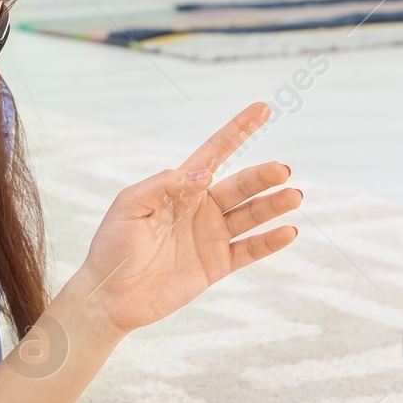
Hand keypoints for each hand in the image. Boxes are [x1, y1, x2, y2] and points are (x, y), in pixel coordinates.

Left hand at [67, 101, 300, 338]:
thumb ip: (162, 186)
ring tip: (293, 195)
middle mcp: (200, 208)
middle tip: (281, 170)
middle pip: (239, 185)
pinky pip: (249, 251)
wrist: (109, 294)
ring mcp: (211, 236)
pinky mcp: (216, 265)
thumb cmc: (112, 246)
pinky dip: (269, 242)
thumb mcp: (128, 206)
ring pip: (250, 215)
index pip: (215, 153)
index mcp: (179, 189)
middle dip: (261, 176)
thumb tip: (202, 174)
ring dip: (273, 205)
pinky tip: (288, 231)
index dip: (238, 130)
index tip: (262, 109)